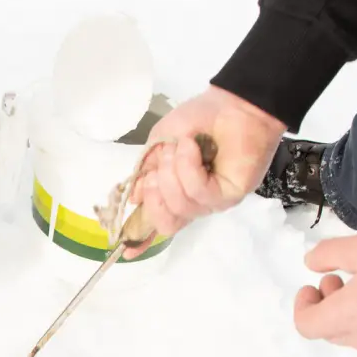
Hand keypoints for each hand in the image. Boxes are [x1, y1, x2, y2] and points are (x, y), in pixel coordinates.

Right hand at [124, 86, 286, 256]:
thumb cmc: (199, 119)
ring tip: (181, 145)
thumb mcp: (160, 142)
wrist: (232, 104)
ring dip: (173, 171)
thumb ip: (146, 170)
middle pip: (166, 223)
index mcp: (176, 192)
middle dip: (154, 196)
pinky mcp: (229, 194)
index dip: (140, 240)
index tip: (124, 252)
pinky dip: (189, 167)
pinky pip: (199, 192)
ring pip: (181, 205)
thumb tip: (135, 197)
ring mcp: (212, 201)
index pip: (159, 222)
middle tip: (157, 168)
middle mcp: (194, 202)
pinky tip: (193, 148)